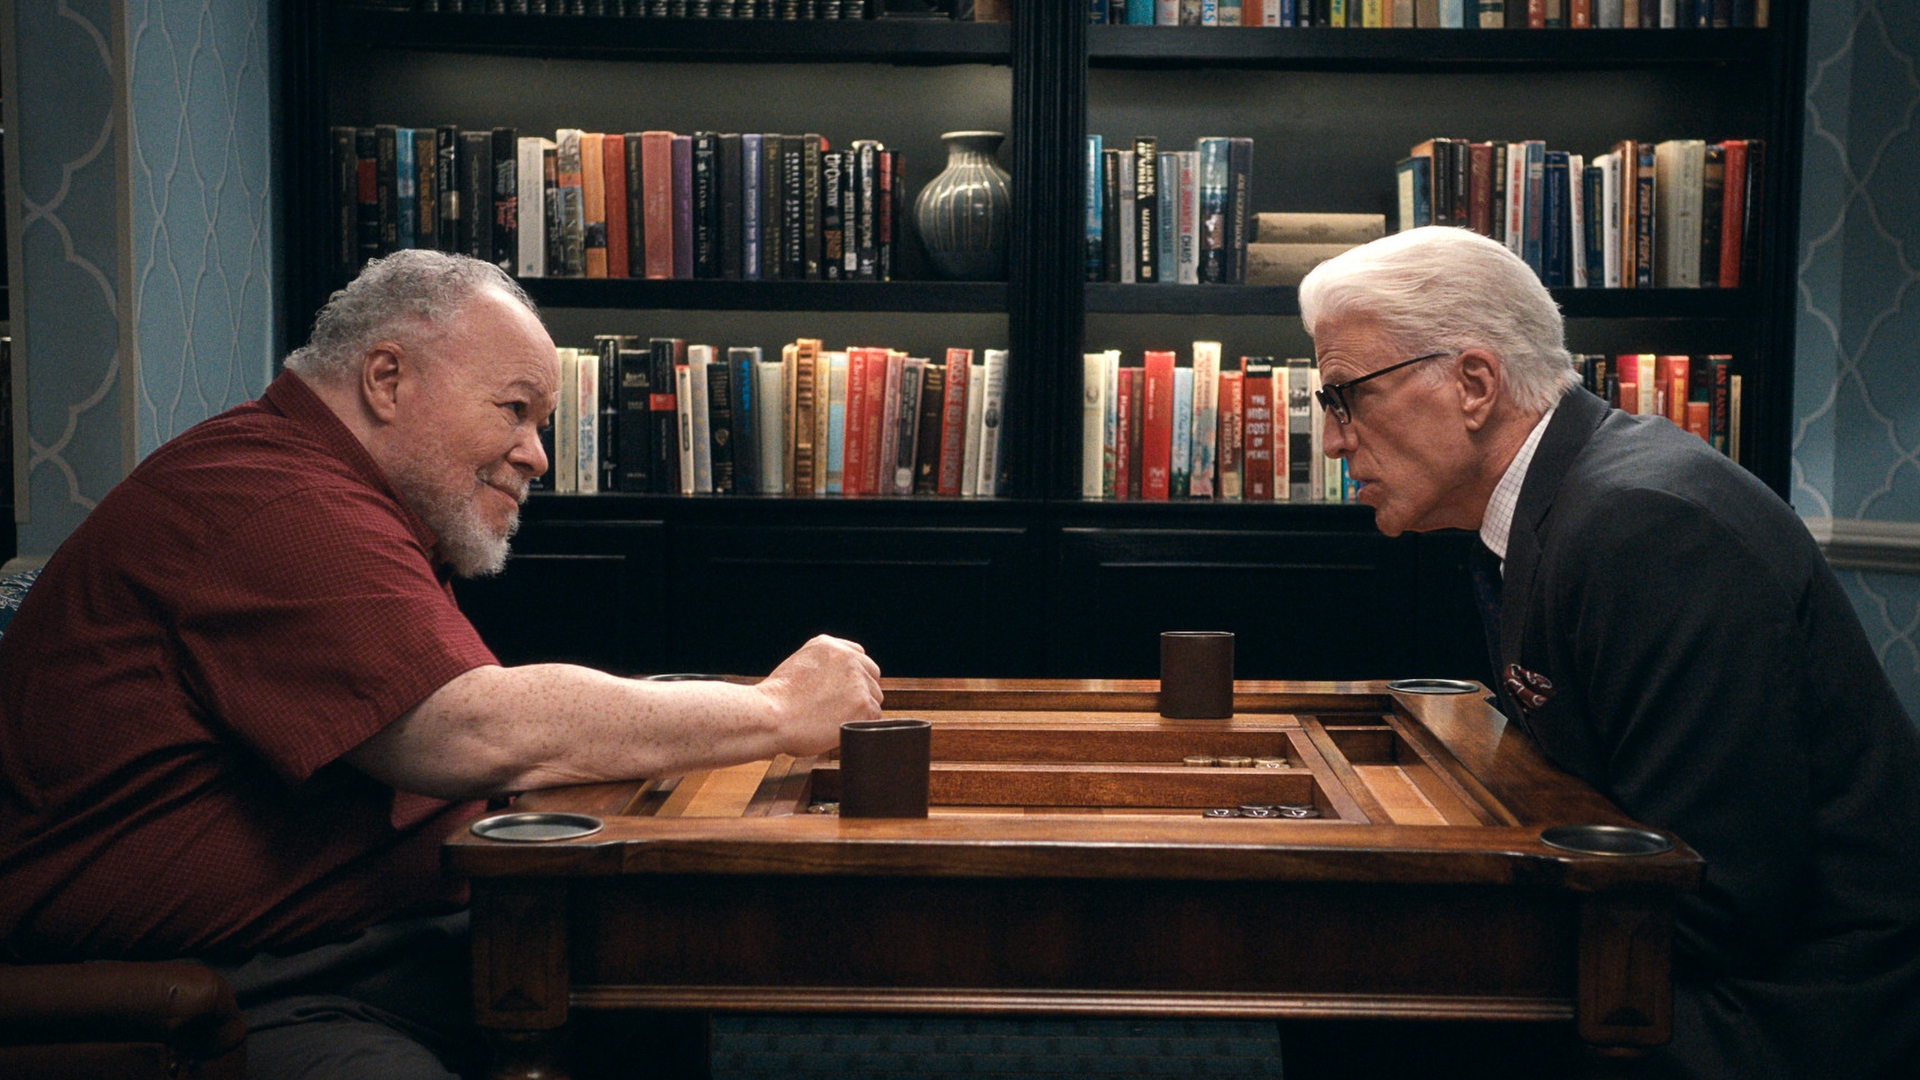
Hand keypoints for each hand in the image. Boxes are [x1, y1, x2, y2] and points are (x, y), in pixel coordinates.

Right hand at [755, 634, 882, 755]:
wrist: (772, 716)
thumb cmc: (776, 700)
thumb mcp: (797, 665)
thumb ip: (822, 665)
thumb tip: (838, 680)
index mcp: (828, 644)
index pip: (858, 656)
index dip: (852, 677)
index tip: (843, 690)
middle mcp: (847, 657)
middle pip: (871, 675)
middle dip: (860, 691)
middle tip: (839, 708)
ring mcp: (857, 680)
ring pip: (874, 696)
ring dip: (861, 708)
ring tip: (834, 718)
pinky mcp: (863, 703)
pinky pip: (875, 716)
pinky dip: (861, 724)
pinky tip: (840, 726)